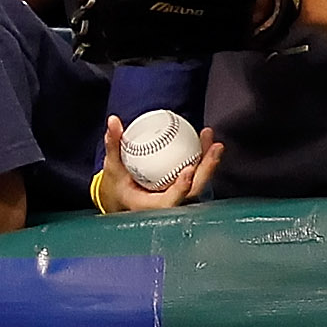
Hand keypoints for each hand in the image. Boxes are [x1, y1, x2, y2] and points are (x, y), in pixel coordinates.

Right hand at [97, 112, 220, 212]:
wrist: (123, 198)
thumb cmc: (117, 185)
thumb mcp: (112, 167)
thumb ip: (113, 145)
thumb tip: (113, 121)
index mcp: (150, 205)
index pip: (169, 201)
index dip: (181, 188)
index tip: (188, 170)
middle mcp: (168, 205)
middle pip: (194, 191)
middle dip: (207, 170)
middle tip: (214, 147)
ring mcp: (179, 197)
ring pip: (199, 183)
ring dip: (209, 161)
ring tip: (210, 138)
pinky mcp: (184, 190)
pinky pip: (197, 176)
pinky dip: (203, 159)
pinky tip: (204, 140)